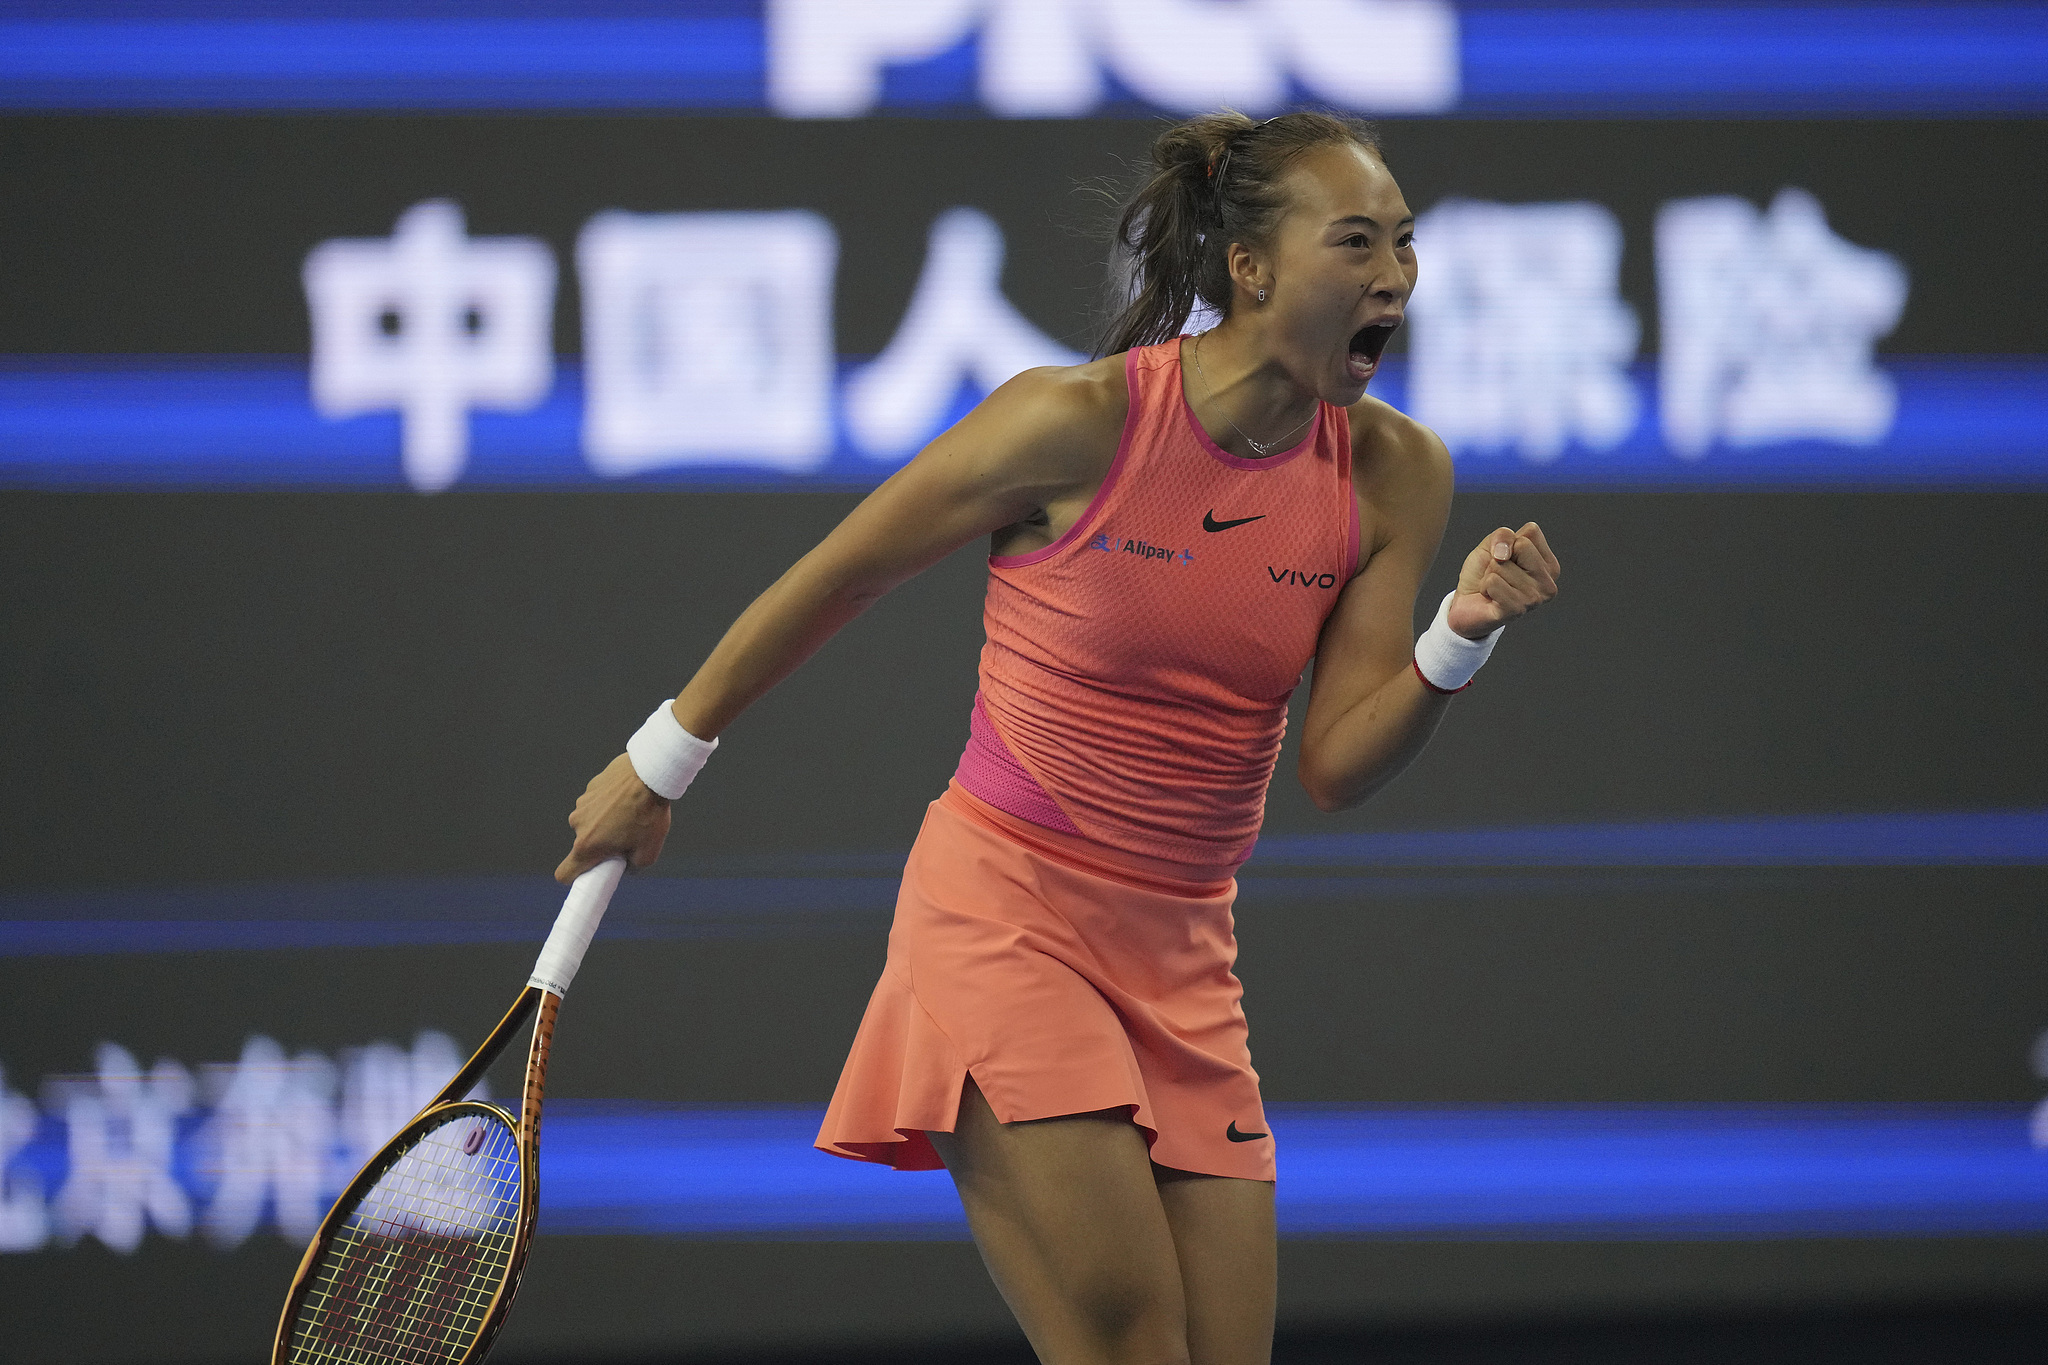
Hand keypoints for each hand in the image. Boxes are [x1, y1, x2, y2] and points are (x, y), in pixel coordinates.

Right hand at [555, 752, 669, 882]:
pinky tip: (627, 797)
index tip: (590, 874)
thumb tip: (627, 864)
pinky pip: (596, 804)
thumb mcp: (649, 851)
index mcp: (588, 845)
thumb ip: (633, 866)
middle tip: (627, 836)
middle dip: (602, 845)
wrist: (650, 774)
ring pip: (591, 823)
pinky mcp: (590, 788)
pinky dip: (608, 805)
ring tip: (631, 813)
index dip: (575, 878)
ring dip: (605, 823)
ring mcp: (582, 804)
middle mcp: (578, 825)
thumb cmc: (649, 813)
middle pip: (585, 845)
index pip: (565, 873)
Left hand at [1447, 521, 1559, 639]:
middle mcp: (1548, 584)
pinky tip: (1490, 597)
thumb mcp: (1492, 545)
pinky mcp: (1516, 610)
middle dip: (1499, 557)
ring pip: (1502, 565)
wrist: (1466, 604)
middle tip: (1497, 575)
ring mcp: (1534, 599)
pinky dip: (1484, 586)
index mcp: (1549, 565)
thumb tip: (1503, 553)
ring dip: (1489, 575)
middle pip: (1521, 546)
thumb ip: (1503, 535)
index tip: (1505, 559)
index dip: (1510, 542)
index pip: (1532, 531)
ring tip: (1494, 588)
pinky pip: (1493, 582)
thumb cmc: (1483, 574)